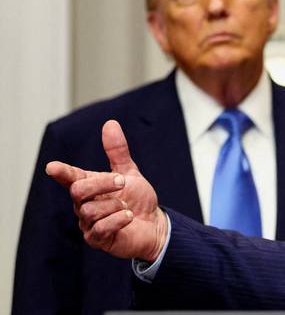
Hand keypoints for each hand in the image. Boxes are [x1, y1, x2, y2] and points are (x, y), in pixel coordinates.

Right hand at [46, 120, 167, 261]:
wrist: (154, 224)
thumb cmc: (138, 199)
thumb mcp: (129, 172)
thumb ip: (118, 151)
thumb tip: (110, 123)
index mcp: (89, 186)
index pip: (70, 177)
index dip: (62, 172)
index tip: (52, 167)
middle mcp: (83, 204)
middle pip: (78, 191)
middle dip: (103, 184)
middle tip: (122, 183)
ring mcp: (88, 223)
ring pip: (91, 210)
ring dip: (116, 206)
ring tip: (127, 208)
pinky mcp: (97, 240)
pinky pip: (101, 228)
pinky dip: (119, 219)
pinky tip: (129, 217)